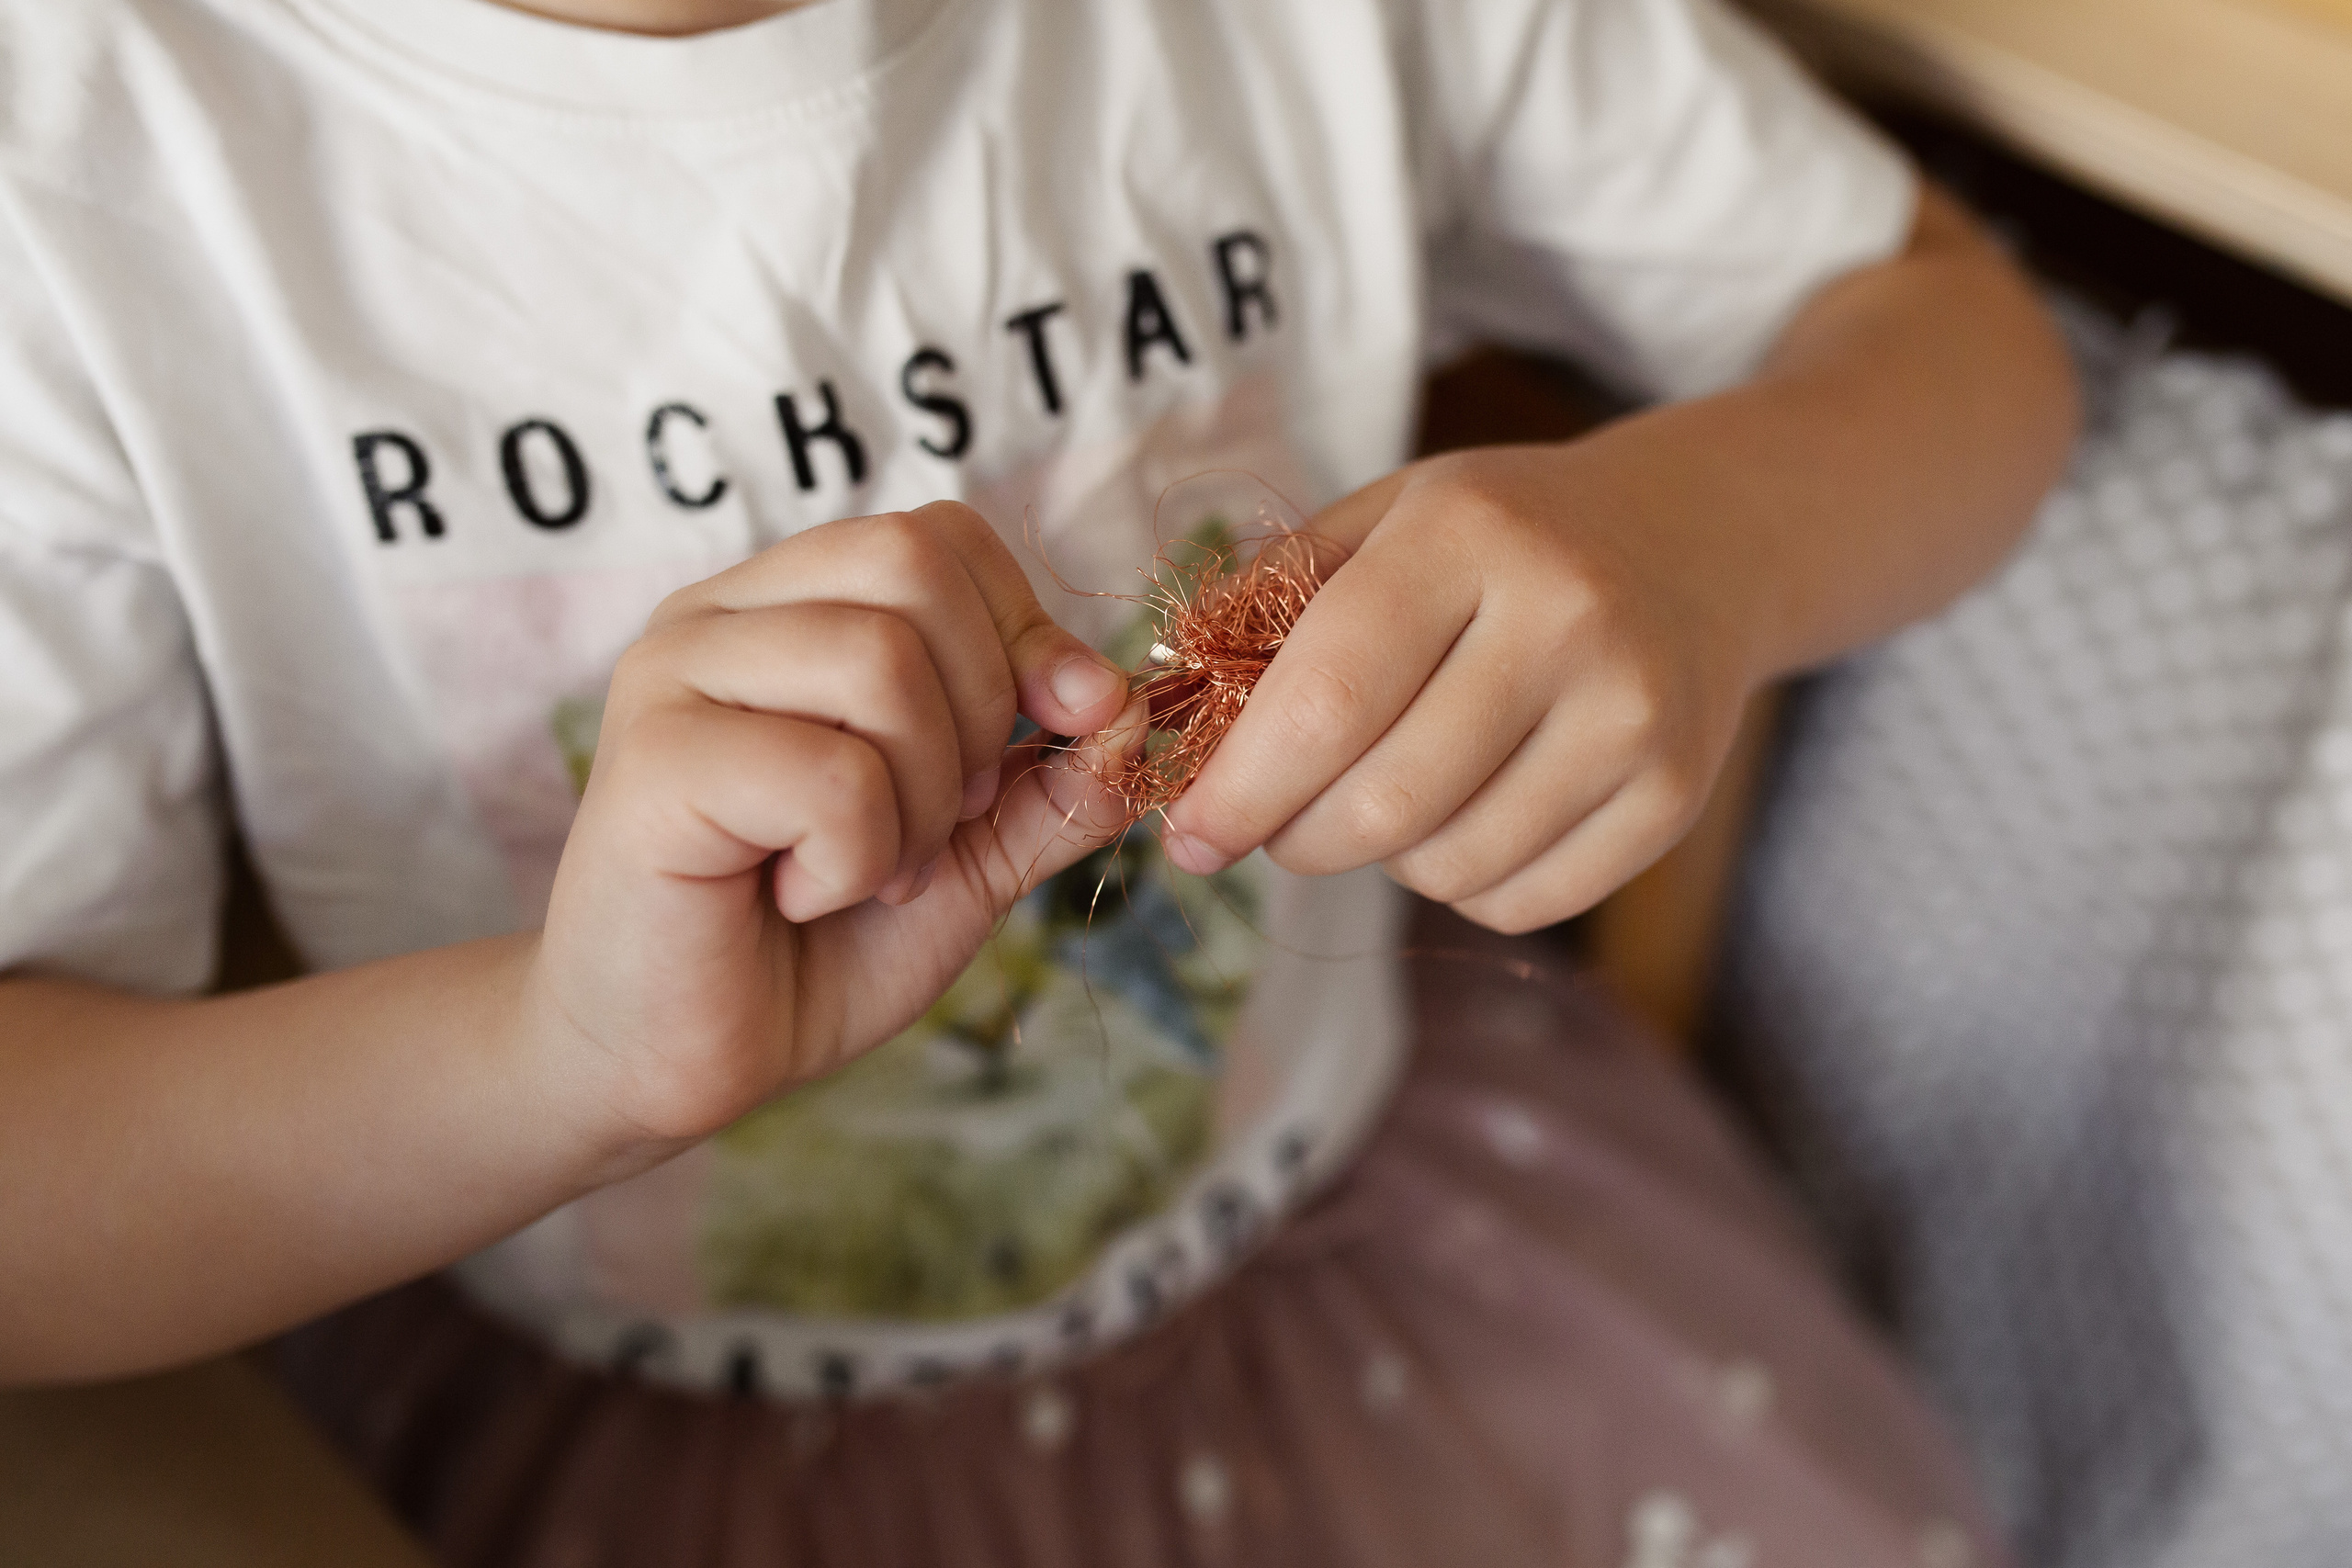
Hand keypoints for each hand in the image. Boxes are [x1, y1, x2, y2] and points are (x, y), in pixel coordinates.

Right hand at [532, 501, 1141, 1153]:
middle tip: (938, 827)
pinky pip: (830, 774)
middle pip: (914, 570)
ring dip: (920, 800)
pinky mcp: (652, 762)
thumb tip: (1131, 711)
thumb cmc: (810, 946)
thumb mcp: (971, 857)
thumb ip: (1052, 784)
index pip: (937, 534)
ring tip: (869, 870)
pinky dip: (857, 859)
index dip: (1022, 629)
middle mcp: (719, 616)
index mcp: (788, 608)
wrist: (677, 1061)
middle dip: (979, 714)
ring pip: (879, 663)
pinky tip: (800, 894)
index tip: (1043, 736)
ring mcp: (671, 677)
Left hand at [1156, 441, 1761, 932]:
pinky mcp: (1674, 794)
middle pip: (1383, 806)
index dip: (1240, 788)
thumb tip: (1157, 699)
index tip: (1192, 833)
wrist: (1698, 541)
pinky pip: (1520, 900)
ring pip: (1448, 867)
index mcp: (1466, 533)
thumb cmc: (1502, 537)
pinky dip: (1465, 883)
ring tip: (1393, 792)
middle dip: (1299, 839)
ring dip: (1385, 859)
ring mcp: (1633, 713)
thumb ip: (1271, 598)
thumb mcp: (1387, 516)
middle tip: (1279, 824)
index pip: (1325, 700)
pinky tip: (1470, 812)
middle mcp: (1565, 618)